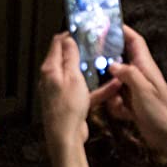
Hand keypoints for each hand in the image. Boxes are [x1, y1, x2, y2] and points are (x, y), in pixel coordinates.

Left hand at [38, 34, 121, 149]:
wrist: (66, 136)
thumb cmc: (68, 106)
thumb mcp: (72, 77)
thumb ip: (70, 57)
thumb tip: (67, 38)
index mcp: (51, 69)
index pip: (57, 44)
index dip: (70, 35)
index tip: (85, 29)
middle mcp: (53, 78)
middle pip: (67, 58)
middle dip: (83, 51)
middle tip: (98, 43)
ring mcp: (62, 91)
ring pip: (79, 75)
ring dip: (93, 70)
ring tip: (108, 61)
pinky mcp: (71, 102)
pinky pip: (86, 91)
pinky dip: (98, 89)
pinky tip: (115, 86)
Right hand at [106, 25, 166, 151]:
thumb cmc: (161, 112)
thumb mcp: (144, 91)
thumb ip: (128, 74)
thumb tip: (111, 64)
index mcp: (145, 67)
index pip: (134, 41)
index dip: (121, 30)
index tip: (103, 24)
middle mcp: (139, 75)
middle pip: (118, 60)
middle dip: (105, 63)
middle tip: (90, 64)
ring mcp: (135, 89)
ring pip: (113, 81)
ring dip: (109, 91)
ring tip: (116, 102)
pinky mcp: (131, 103)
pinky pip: (115, 98)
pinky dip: (115, 106)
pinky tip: (124, 114)